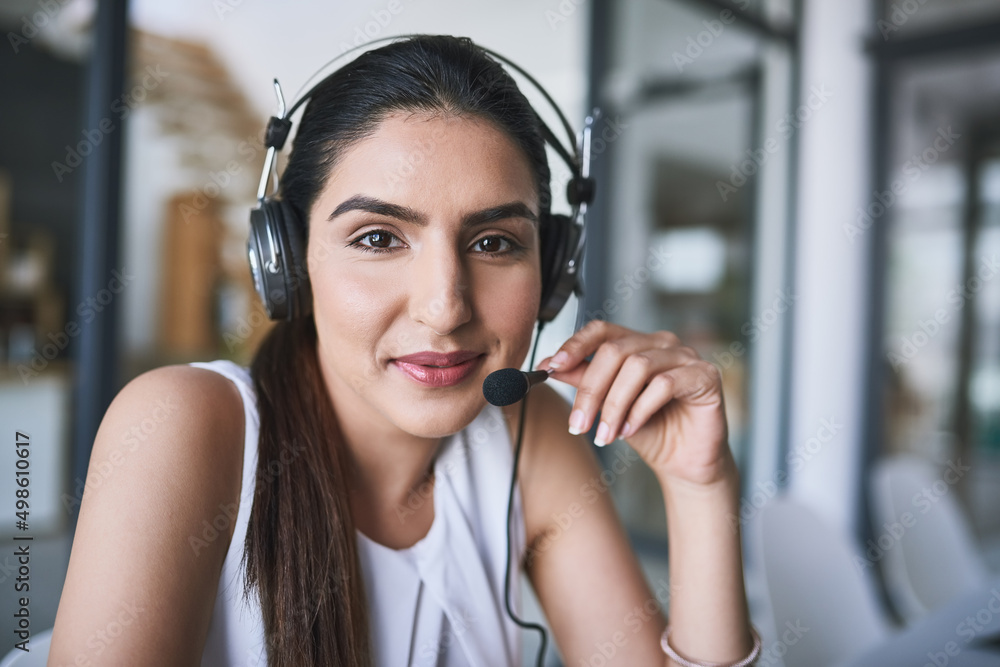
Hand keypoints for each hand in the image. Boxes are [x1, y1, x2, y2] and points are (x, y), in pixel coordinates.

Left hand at [536, 320, 733, 487]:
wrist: (684, 463)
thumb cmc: (650, 431)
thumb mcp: (608, 405)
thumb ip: (585, 381)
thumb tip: (550, 365)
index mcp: (637, 343)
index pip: (602, 330)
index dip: (575, 345)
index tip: (552, 367)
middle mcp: (662, 343)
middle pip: (615, 350)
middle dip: (591, 390)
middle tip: (578, 423)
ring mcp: (686, 356)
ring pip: (637, 367)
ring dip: (614, 405)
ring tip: (605, 434)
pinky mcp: (705, 376)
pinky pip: (664, 385)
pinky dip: (640, 410)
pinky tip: (630, 430)